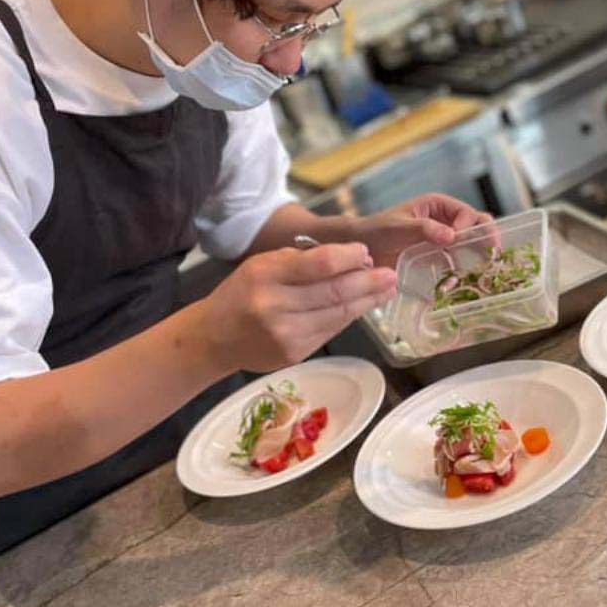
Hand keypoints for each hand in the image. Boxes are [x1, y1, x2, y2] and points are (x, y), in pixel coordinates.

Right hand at [203, 243, 395, 371]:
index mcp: (265, 275)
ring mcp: (286, 334)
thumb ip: (302, 261)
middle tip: (392, 274)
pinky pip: (331, 331)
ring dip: (367, 301)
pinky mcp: (295, 354)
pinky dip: (349, 317)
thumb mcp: (263, 265)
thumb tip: (353, 260)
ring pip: (338, 315)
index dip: (348, 258)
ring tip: (386, 290)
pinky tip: (363, 306)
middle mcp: (275, 306)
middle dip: (369, 282)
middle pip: (334, 292)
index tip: (366, 253)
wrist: (215, 337)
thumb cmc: (243, 292)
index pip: (318, 264)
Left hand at [358, 195, 492, 267]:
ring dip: (477, 256)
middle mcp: (445, 222)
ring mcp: (444, 242)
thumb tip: (451, 235)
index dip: (469, 227)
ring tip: (481, 269)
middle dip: (485, 239)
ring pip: (471, 246)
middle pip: (476, 227)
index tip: (460, 241)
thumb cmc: (377, 231)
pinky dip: (463, 271)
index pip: (466, 213)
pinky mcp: (439, 259)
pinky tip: (462, 281)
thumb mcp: (399, 227)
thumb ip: (424, 229)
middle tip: (492, 255)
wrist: (362, 251)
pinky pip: (458, 263)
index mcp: (438, 206)